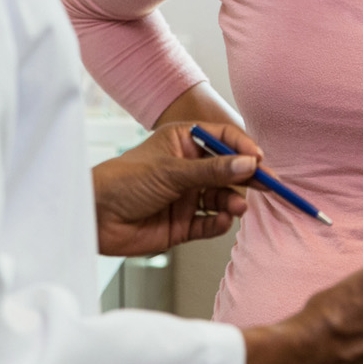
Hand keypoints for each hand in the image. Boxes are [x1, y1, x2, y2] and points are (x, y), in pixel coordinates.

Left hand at [92, 121, 261, 256]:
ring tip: (237, 208)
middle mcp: (189, 168)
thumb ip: (213, 170)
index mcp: (184, 143)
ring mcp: (186, 196)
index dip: (243, 148)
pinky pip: (209, 222)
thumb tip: (249, 164)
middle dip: (247, 178)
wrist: (94, 217)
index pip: (224, 139)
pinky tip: (221, 221)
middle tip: (268, 185)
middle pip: (228, 171)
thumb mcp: (172, 170)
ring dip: (232, 202)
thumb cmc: (125, 181)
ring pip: (221, 198)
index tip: (259, 160)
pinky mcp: (182, 224)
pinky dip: (218, 223)